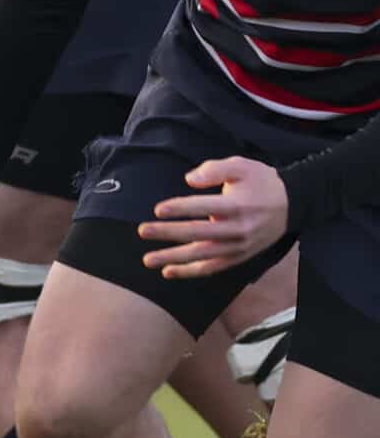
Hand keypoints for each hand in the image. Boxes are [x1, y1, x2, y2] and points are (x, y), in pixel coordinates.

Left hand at [140, 157, 287, 277]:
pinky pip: (213, 268)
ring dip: (173, 258)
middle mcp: (238, 229)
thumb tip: (189, 179)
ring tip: (148, 259)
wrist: (293, 204)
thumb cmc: (262, 182)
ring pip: (202, 255)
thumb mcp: (241, 166)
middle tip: (143, 231)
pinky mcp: (240, 257)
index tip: (158, 210)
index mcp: (237, 205)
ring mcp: (239, 246)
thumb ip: (215, 169)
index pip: (204, 208)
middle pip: (198, 233)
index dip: (180, 209)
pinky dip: (191, 271)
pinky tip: (169, 271)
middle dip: (168, 233)